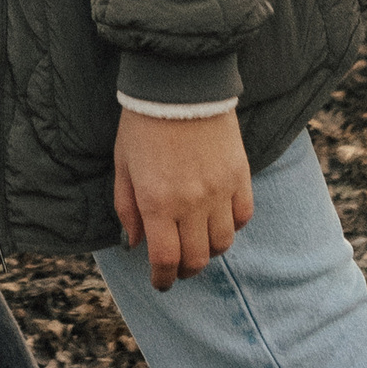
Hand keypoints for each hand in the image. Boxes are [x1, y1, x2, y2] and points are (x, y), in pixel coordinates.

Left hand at [112, 107, 252, 292]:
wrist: (179, 84)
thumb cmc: (143, 123)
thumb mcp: (122, 165)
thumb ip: (127, 208)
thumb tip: (134, 243)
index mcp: (157, 202)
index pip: (166, 259)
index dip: (163, 279)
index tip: (161, 283)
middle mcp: (191, 203)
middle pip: (197, 258)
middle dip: (185, 270)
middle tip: (178, 267)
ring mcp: (220, 190)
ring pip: (224, 242)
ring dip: (209, 249)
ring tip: (198, 241)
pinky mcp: (240, 175)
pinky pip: (244, 216)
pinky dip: (233, 225)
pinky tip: (219, 218)